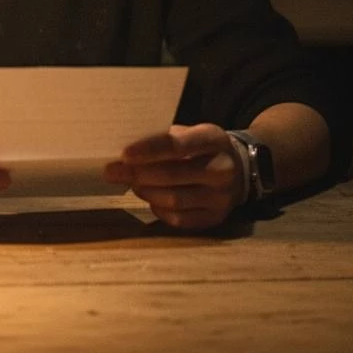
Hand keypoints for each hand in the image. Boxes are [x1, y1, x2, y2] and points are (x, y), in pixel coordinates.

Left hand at [104, 123, 245, 230]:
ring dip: (146, 192)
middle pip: (174, 175)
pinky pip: (180, 219)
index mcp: (214, 140)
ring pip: (174, 200)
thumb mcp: (191, 132)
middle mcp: (222, 169)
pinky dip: (159, 210)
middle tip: (112, 172)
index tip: (124, 154)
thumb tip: (125, 152)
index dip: (150, 150)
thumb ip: (164, 138)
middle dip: (138, 174)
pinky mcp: (216, 218)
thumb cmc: (202, 147)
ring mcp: (221, 198)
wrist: (239, 169)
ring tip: (131, 183)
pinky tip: (150, 199)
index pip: (178, 145)